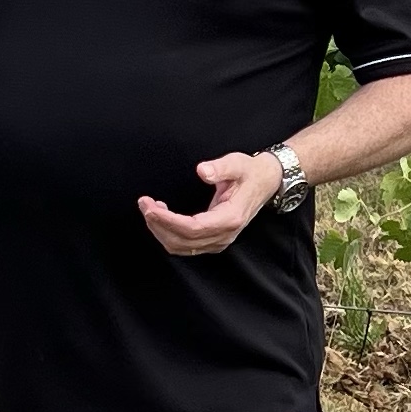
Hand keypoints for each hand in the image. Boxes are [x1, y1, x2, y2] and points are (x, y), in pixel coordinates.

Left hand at [138, 150, 280, 256]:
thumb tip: (202, 170)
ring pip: (182, 247)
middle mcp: (224, 234)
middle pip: (183, 241)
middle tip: (144, 203)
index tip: (150, 206)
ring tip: (149, 208)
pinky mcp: (214, 240)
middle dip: (158, 224)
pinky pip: (186, 245)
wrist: (266, 182)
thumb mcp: (238, 164)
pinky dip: (169, 234)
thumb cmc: (250, 172)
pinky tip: (162, 217)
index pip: (192, 228)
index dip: (168, 220)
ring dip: (161, 231)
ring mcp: (219, 240)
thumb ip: (220, 168)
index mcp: (230, 218)